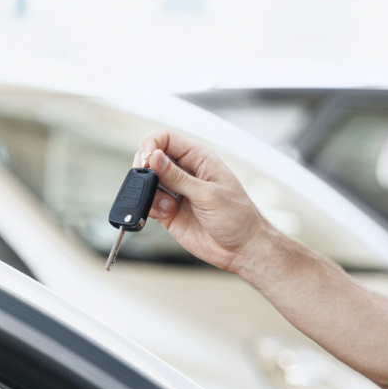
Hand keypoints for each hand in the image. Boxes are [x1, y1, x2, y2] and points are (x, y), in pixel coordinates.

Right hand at [135, 130, 273, 272]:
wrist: (241, 249)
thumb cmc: (238, 217)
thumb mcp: (208, 194)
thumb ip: (179, 178)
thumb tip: (154, 157)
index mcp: (199, 159)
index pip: (166, 139)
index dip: (152, 146)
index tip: (147, 161)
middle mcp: (185, 173)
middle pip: (152, 159)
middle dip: (146, 170)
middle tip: (149, 183)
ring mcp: (176, 192)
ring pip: (148, 182)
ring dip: (150, 192)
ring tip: (166, 205)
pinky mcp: (168, 212)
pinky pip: (148, 204)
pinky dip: (149, 208)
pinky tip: (166, 214)